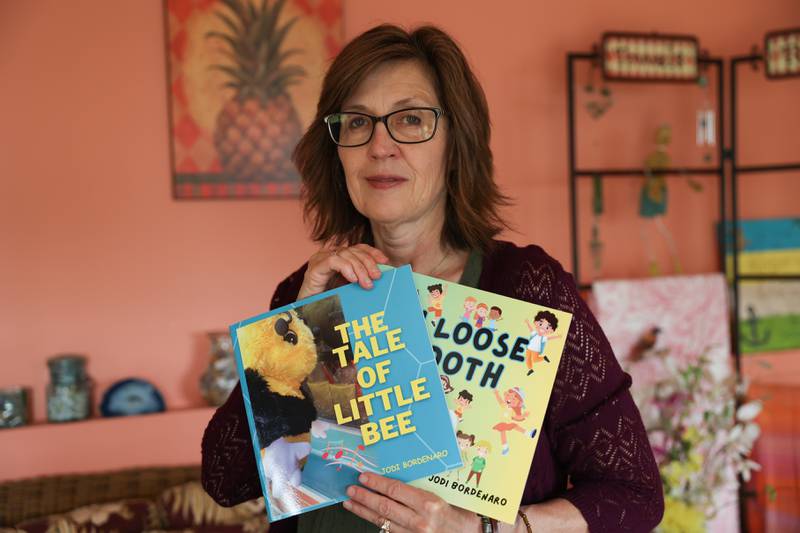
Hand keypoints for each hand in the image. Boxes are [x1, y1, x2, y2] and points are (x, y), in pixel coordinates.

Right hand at [297, 244, 388, 299]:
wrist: (309, 314)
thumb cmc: (330, 303)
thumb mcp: (351, 289)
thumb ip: (362, 280)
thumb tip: (381, 277)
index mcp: (339, 258)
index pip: (358, 248)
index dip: (372, 252)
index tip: (385, 262)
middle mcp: (329, 255)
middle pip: (353, 250)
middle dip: (368, 262)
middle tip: (377, 277)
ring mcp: (320, 260)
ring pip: (345, 254)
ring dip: (360, 268)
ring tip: (367, 284)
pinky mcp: (315, 268)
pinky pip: (333, 260)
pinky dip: (346, 268)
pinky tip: (353, 280)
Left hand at [343, 472, 481, 531]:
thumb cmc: (465, 515)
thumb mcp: (448, 496)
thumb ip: (427, 486)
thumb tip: (405, 471)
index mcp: (430, 504)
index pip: (395, 490)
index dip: (376, 483)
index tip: (364, 477)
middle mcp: (420, 521)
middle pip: (384, 507)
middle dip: (364, 497)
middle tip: (351, 489)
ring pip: (383, 522)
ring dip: (365, 511)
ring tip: (351, 503)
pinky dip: (377, 524)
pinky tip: (369, 517)